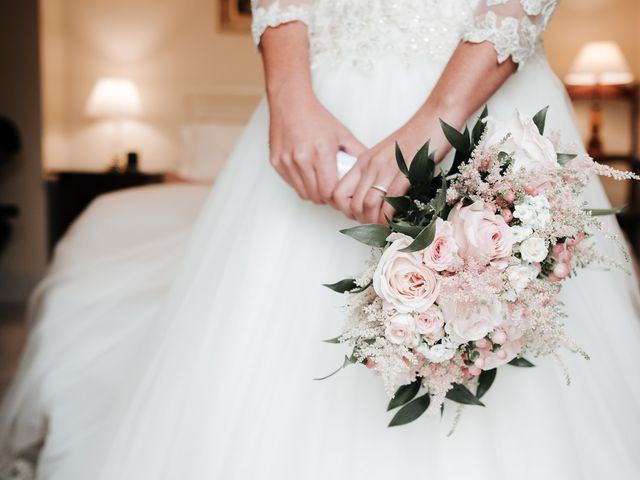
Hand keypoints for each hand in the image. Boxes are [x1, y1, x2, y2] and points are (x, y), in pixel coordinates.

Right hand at [268, 87, 365, 204]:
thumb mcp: (342, 134)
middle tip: (334, 193)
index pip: (329, 191)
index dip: (337, 198)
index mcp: (321, 152)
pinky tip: (308, 174)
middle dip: (327, 199)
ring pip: (303, 193)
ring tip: (321, 184)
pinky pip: (291, 184)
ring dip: (314, 193)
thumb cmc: (317, 118)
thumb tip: (371, 171)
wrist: (290, 103)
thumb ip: (358, 154)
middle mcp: (301, 158)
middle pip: (316, 196)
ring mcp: (286, 161)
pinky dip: (301, 184)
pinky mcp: (276, 162)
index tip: (342, 196)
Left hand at [333, 114, 449, 223]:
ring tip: (386, 227)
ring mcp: (388, 168)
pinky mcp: (407, 171)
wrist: (436, 118)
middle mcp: (371, 165)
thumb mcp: (387, 157)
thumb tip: (375, 203)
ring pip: (369, 205)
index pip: (338, 192)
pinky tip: (397, 220)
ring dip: (377, 222)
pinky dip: (392, 215)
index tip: (359, 217)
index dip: (345, 211)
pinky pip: (391, 199)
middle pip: (353, 204)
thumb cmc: (416, 139)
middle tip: (375, 226)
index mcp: (363, 162)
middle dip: (363, 222)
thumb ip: (377, 175)